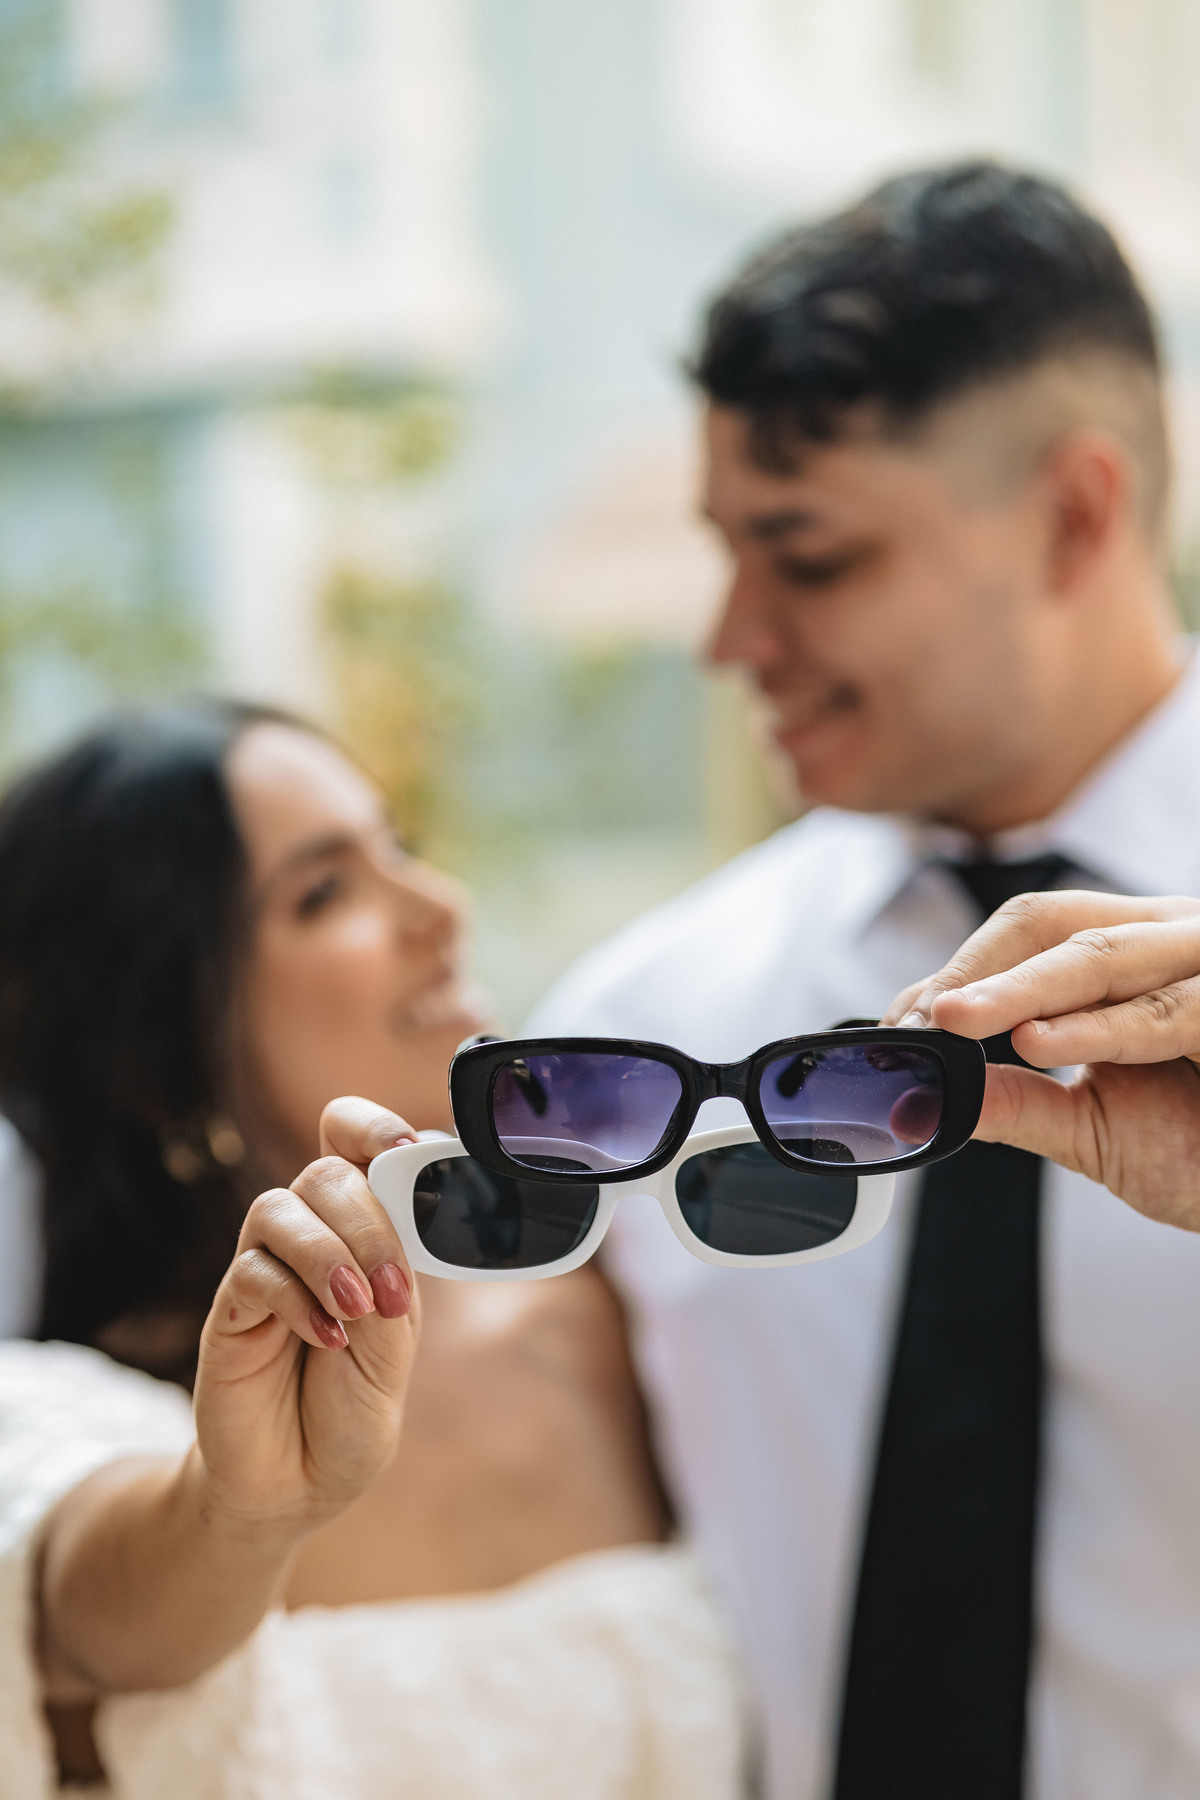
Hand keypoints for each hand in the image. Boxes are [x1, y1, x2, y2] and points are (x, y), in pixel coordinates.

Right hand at [194, 1097, 420, 1536]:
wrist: (299, 1485)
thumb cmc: (351, 1409)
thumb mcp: (393, 1348)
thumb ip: (392, 1283)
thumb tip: (395, 1232)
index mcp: (364, 1234)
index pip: (353, 1144)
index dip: (373, 1126)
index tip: (407, 1148)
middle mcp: (313, 1239)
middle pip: (325, 1173)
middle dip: (368, 1223)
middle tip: (392, 1293)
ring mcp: (266, 1270)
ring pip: (279, 1208)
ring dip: (328, 1253)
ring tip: (358, 1310)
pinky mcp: (231, 1310)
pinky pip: (251, 1272)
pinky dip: (295, 1298)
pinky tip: (325, 1338)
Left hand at [883, 892, 1199, 1229]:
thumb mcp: (1093, 1128)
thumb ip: (1018, 1104)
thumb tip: (927, 1096)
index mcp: (1134, 955)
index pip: (1029, 932)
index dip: (961, 969)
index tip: (902, 1021)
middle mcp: (1173, 942)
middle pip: (1053, 924)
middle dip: (976, 968)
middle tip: (914, 1016)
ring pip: (1102, 956)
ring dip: (1021, 989)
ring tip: (953, 1019)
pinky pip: (1167, 1012)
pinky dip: (1100, 1028)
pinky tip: (1040, 1041)